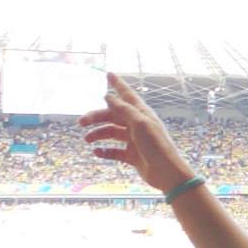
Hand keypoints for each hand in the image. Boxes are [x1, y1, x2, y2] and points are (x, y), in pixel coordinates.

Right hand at [79, 74, 194, 192]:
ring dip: (98, 134)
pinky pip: (114, 151)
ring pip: (112, 133)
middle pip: (113, 116)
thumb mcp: (139, 124)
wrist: (166, 173)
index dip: (118, 84)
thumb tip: (108, 96)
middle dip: (97, 117)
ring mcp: (134, 141)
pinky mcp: (132, 156)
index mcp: (142, 114)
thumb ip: (124, 110)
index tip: (108, 74)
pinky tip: (96, 152)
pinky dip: (105, 151)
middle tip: (81, 122)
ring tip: (87, 139)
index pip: (127, 95)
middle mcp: (137, 125)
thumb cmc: (156, 146)